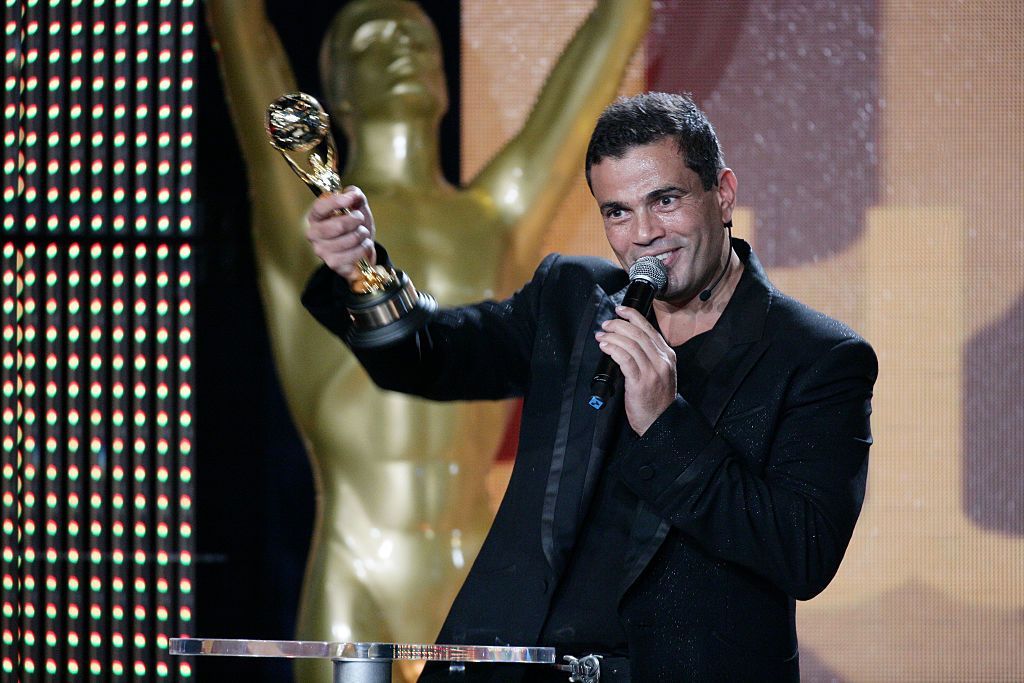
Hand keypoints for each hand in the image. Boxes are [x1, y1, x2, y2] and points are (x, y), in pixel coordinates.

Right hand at [306, 187, 375, 285]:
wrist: (362, 250)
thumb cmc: (355, 226)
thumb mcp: (357, 207)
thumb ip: (354, 195)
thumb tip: (352, 193)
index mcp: (316, 217)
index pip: (320, 207)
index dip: (335, 201)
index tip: (350, 199)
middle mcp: (314, 234)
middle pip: (338, 225)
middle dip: (356, 220)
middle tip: (360, 220)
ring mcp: (322, 251)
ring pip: (350, 239)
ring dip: (363, 235)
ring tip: (362, 234)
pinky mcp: (333, 264)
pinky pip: (355, 253)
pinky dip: (365, 247)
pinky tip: (363, 246)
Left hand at [595, 306, 676, 434]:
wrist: (661, 422)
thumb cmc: (656, 398)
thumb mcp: (660, 372)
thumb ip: (649, 356)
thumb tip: (628, 339)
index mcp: (667, 355)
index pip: (649, 329)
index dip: (633, 316)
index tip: (620, 310)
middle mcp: (661, 360)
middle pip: (638, 333)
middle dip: (619, 324)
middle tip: (606, 325)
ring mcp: (652, 371)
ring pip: (630, 344)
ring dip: (612, 336)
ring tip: (601, 336)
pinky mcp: (640, 382)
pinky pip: (624, 358)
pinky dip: (613, 349)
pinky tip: (605, 347)